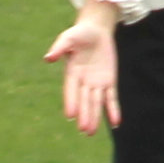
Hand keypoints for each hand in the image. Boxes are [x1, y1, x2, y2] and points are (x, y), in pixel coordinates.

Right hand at [48, 6, 123, 133]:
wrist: (96, 30)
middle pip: (84, 100)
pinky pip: (111, 98)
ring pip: (96, 103)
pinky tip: (116, 123)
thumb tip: (48, 58)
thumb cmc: (79, 33)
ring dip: (95, 117)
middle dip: (85, 115)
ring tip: (91, 132)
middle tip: (84, 130)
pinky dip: (113, 110)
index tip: (70, 116)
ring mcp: (96, 83)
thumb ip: (59, 48)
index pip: (71, 90)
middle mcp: (83, 82)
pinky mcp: (108, 82)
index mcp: (71, 73)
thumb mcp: (68, 38)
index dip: (71, 102)